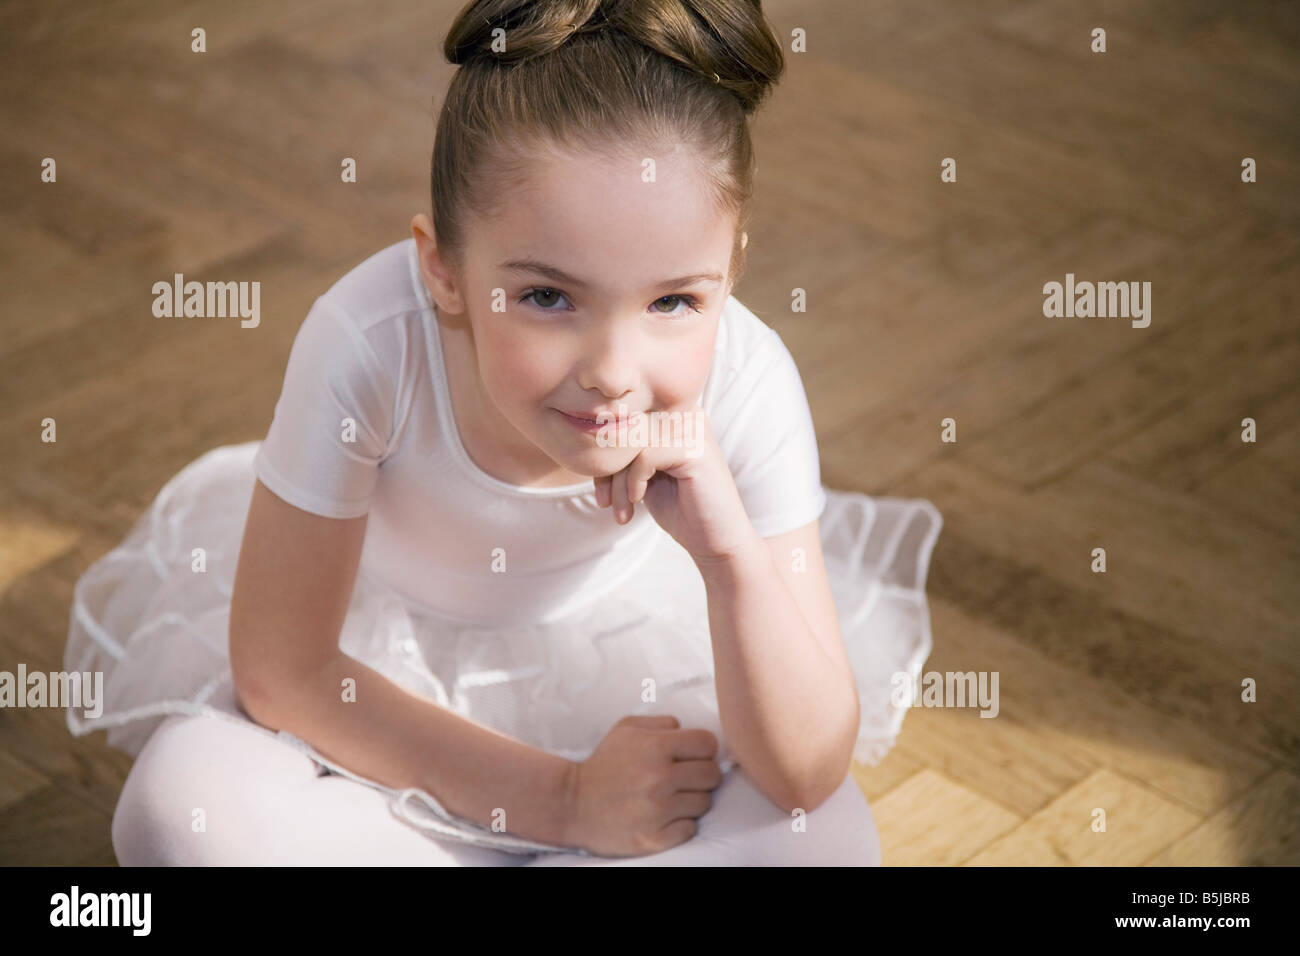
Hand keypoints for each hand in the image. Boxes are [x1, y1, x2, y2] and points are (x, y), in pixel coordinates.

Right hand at [562, 715, 722, 857]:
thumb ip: (662, 722)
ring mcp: (658, 811)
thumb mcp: (626, 729)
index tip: (691, 756)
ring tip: (669, 798)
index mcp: (655, 747)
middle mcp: (659, 778)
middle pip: (712, 775)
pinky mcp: (655, 838)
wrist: (573, 804)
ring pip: (704, 803)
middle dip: (700, 775)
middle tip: (682, 778)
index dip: (703, 748)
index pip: (708, 743)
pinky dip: (681, 824)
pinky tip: (663, 817)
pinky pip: (690, 829)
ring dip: (690, 800)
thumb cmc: (604, 764)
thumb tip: (689, 730)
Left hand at [592, 405, 759, 564]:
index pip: (624, 423)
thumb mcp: (643, 476)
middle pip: (626, 430)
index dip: (604, 456)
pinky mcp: (695, 449)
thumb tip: (587, 438)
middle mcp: (685, 414)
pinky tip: (638, 501)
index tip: (601, 491)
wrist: (716, 541)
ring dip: (618, 483)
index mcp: (675, 416)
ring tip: (622, 511)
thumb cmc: (681, 509)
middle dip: (607, 470)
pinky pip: (644, 456)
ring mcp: (692, 430)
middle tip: (606, 503)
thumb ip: (623, 453)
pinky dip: (633, 482)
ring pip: (631, 444)